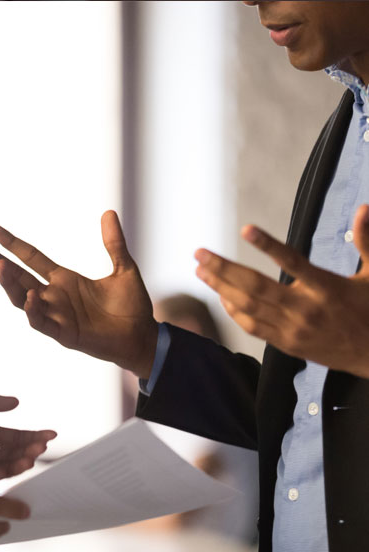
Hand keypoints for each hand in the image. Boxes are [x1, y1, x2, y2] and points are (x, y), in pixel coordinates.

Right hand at [0, 210, 158, 377]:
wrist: (142, 337)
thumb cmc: (131, 307)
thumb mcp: (123, 269)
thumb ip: (113, 243)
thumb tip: (108, 212)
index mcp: (64, 280)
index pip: (30, 258)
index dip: (12, 244)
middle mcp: (54, 296)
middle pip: (17, 276)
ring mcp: (57, 315)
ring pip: (23, 299)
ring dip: (10, 284)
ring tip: (0, 266)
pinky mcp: (64, 334)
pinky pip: (41, 323)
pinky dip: (34, 311)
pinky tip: (32, 295)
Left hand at [195, 203, 368, 377]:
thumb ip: (366, 241)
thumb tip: (364, 207)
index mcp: (327, 287)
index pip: (292, 261)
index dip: (268, 245)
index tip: (245, 229)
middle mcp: (306, 309)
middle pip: (255, 286)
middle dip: (223, 268)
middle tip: (200, 253)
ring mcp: (293, 329)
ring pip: (248, 306)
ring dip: (221, 288)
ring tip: (201, 270)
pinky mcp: (286, 344)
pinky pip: (253, 326)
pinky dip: (234, 311)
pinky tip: (221, 296)